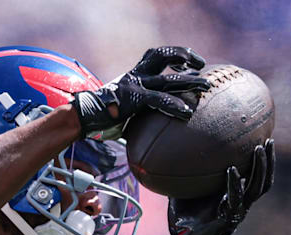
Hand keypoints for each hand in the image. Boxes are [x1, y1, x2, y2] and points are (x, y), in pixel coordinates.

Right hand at [72, 46, 209, 138]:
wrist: (84, 117)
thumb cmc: (103, 115)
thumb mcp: (124, 106)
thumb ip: (139, 107)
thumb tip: (152, 123)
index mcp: (134, 74)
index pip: (156, 55)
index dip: (175, 55)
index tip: (191, 62)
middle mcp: (136, 75)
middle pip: (162, 56)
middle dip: (184, 56)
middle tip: (202, 64)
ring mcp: (135, 85)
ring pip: (167, 78)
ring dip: (189, 81)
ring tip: (206, 87)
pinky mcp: (133, 98)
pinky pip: (158, 99)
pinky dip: (174, 105)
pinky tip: (186, 112)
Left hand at [168, 139, 274, 234]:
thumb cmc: (184, 217)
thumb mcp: (185, 190)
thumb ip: (186, 173)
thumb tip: (173, 148)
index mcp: (234, 196)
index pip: (256, 176)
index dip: (264, 160)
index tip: (266, 138)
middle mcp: (240, 204)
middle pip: (263, 180)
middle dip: (268, 161)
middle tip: (269, 140)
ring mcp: (236, 212)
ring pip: (256, 189)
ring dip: (259, 168)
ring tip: (257, 149)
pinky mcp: (227, 221)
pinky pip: (235, 200)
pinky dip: (234, 184)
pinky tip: (231, 170)